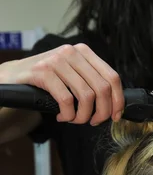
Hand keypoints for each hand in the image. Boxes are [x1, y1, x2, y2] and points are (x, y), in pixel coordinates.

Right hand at [0, 44, 123, 124]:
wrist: (14, 76)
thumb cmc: (47, 81)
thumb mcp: (72, 76)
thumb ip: (91, 83)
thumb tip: (114, 105)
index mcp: (84, 52)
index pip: (112, 77)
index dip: (118, 101)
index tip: (115, 116)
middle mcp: (73, 53)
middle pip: (102, 89)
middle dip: (101, 112)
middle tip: (92, 122)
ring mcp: (58, 60)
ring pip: (86, 96)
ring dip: (83, 116)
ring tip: (74, 119)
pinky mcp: (44, 72)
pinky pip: (66, 100)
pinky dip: (68, 114)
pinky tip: (62, 116)